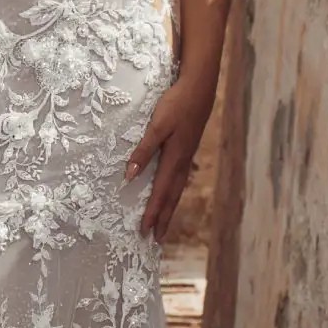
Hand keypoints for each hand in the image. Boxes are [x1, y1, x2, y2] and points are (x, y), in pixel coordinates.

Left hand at [120, 71, 213, 242]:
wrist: (199, 88)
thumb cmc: (175, 105)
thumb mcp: (156, 126)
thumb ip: (143, 151)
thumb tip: (129, 177)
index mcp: (174, 159)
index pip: (160, 193)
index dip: (153, 213)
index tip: (145, 232)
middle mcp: (182, 162)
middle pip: (172, 197)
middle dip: (164, 218)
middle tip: (156, 239)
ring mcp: (187, 156)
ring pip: (177, 188)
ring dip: (170, 207)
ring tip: (164, 223)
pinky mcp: (188, 148)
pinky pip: (180, 178)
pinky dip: (174, 191)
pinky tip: (172, 191)